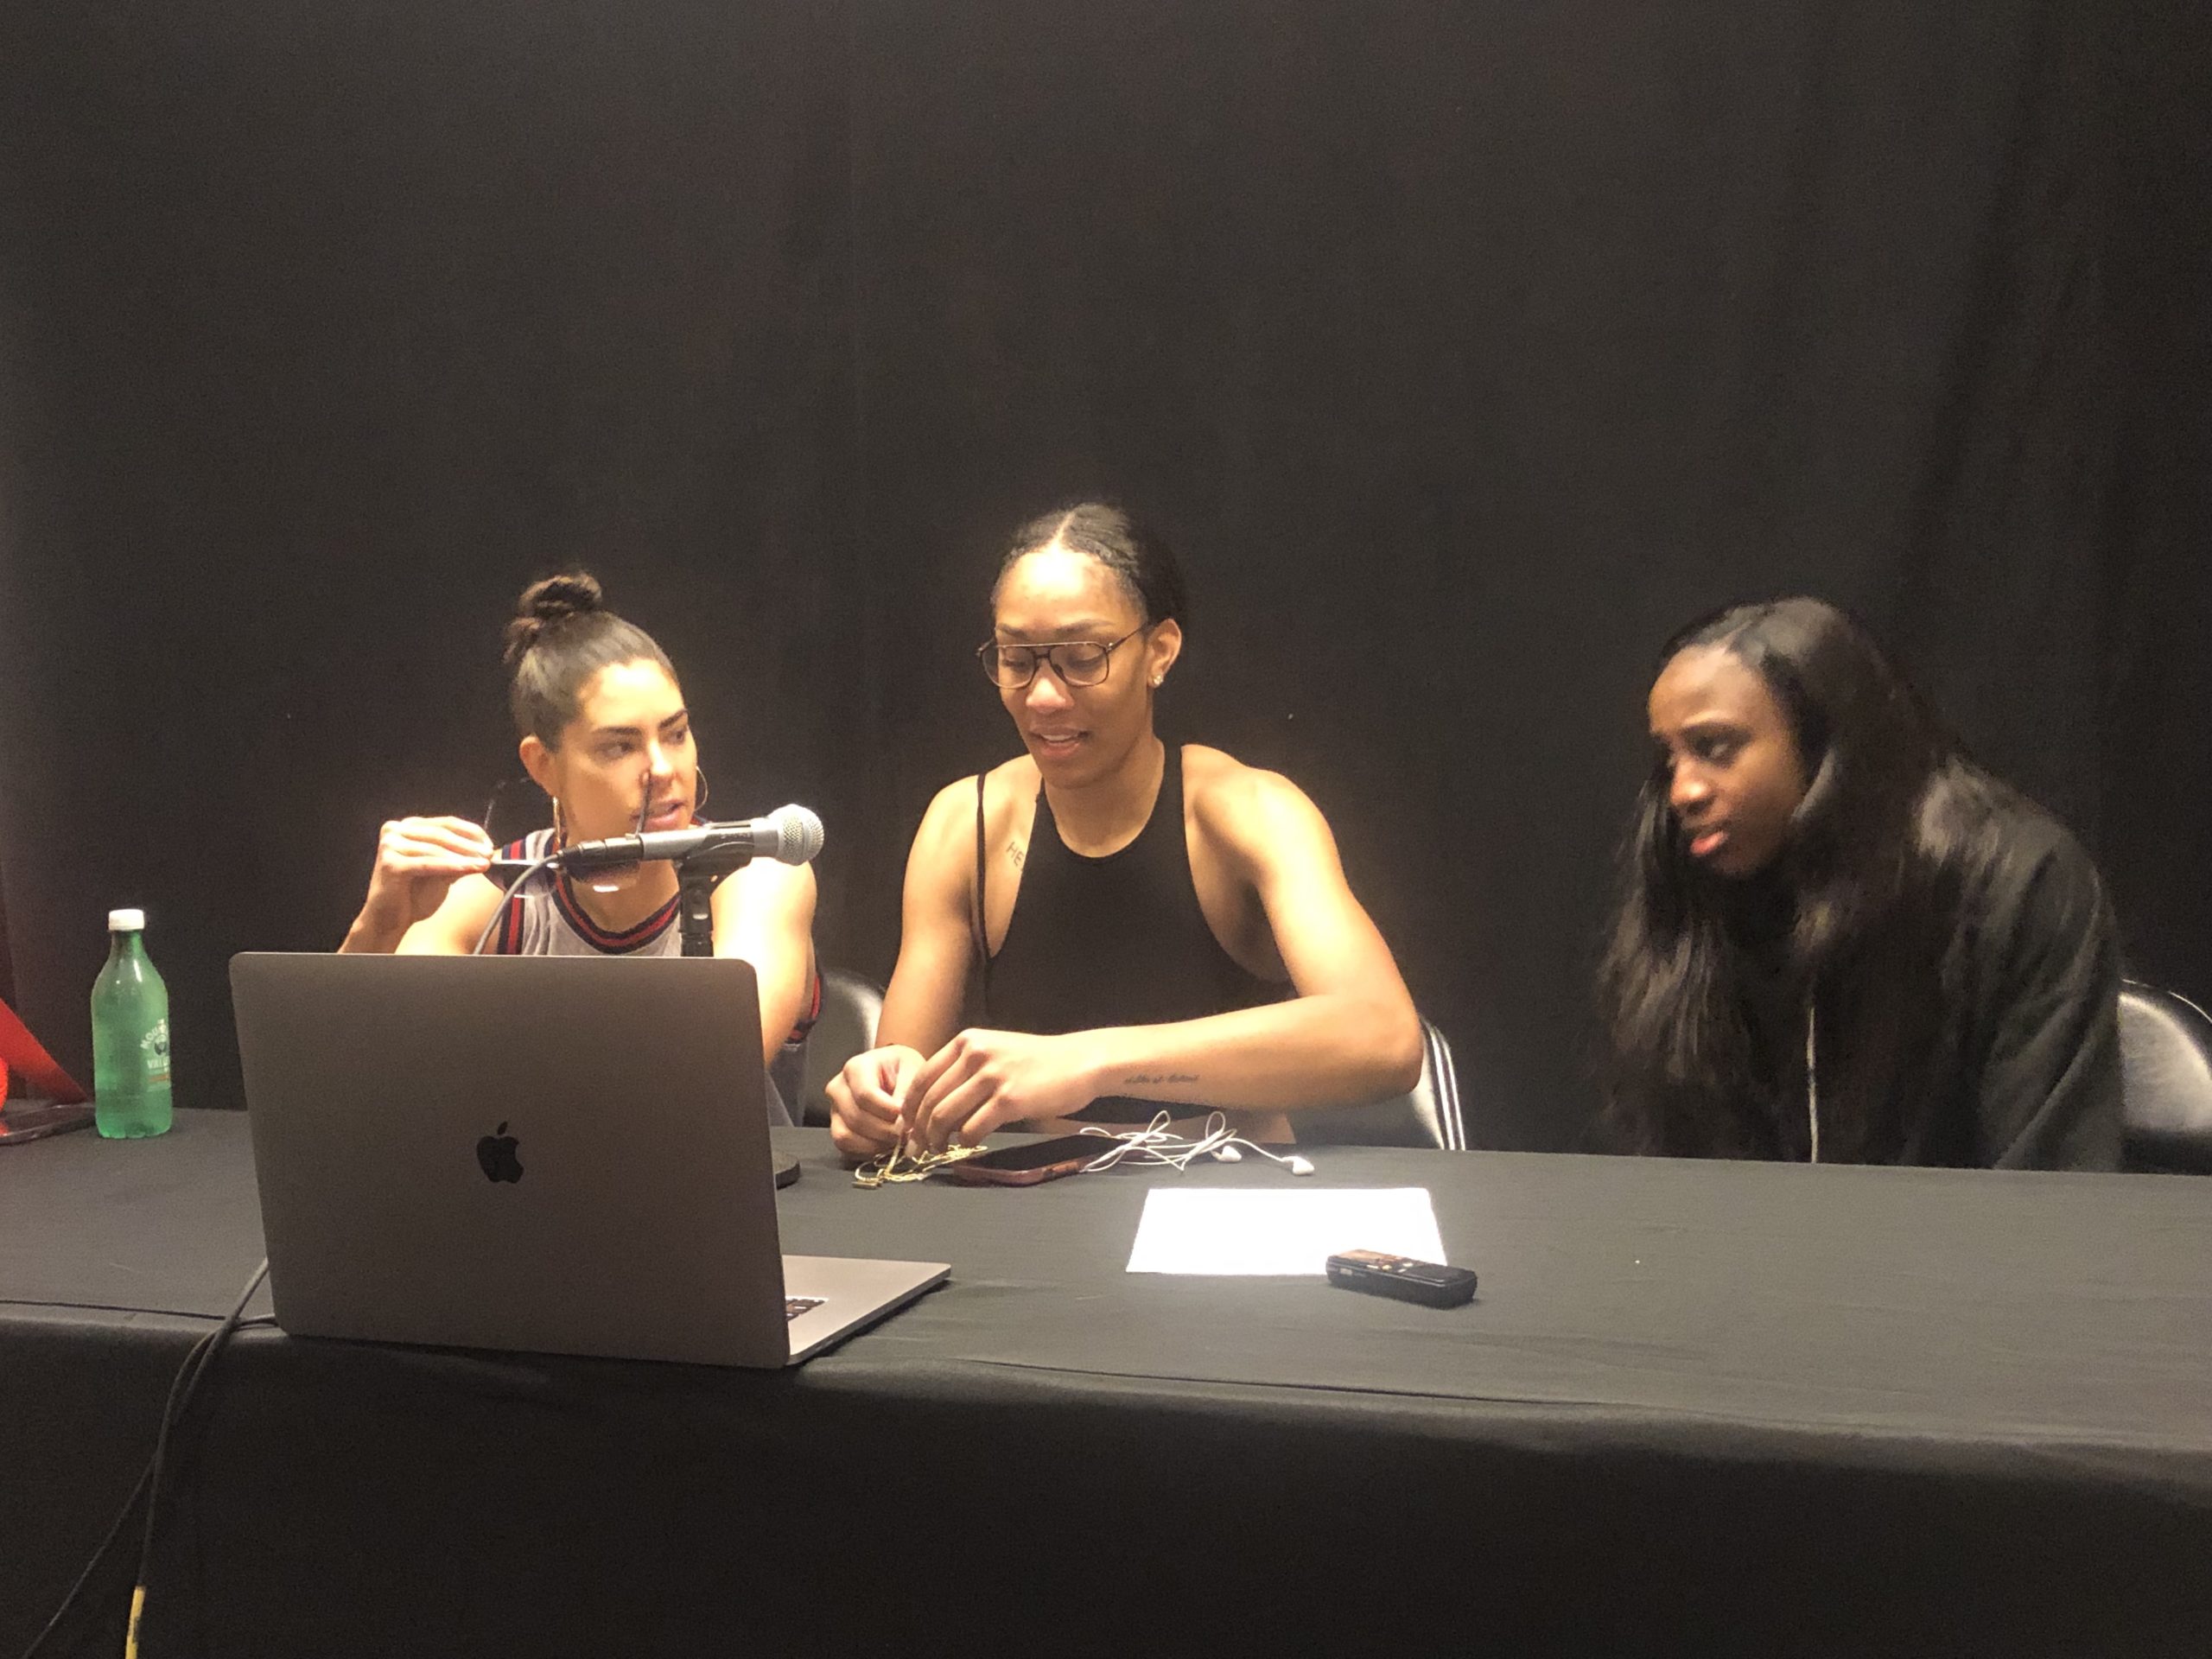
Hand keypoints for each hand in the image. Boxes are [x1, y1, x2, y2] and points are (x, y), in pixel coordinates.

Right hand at [358, 817, 494, 939]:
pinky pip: (427, 863)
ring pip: (435, 848)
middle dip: (469, 844)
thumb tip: (486, 852)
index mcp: (408, 827)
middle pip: (441, 833)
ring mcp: (390, 846)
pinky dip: (450, 866)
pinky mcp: (390, 864)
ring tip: (483, 863)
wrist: (389, 920)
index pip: (446, 823)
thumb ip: (460, 860)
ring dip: (463, 855)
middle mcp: (395, 831)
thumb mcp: (443, 873)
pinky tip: (469, 869)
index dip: (471, 832)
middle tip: (489, 853)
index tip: (490, 844)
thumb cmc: (413, 896)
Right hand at [827, 1044, 924, 1161]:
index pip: (865, 1095)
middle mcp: (838, 1087)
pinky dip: (868, 1150)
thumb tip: (902, 1122)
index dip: (888, 1112)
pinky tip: (886, 1143)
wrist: (895, 1073)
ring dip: (877, 1143)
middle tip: (908, 1133)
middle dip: (886, 1131)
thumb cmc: (903, 1070)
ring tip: (898, 1138)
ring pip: (847, 1136)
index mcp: (856, 1067)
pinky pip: (846, 1147)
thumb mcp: (913, 1071)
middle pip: (856, 1118)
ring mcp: (834, 1110)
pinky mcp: (836, 1128)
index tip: (908, 1117)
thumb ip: (907, 1094)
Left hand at [904, 1029, 1102, 1150]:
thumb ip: (965, 1071)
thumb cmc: (1038, 1061)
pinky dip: (965, 1142)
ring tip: (939, 1150)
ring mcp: (991, 1077)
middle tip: (917, 1147)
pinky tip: (969, 1146)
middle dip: (918, 1129)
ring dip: (936, 1139)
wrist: (1079, 1062)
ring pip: (944, 1116)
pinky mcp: (1008, 1100)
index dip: (909, 1106)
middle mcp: (974, 1055)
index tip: (908, 1126)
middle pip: (929, 1100)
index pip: (922, 1077)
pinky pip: (972, 1128)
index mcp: (966, 1042)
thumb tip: (936, 1106)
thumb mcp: (995, 1051)